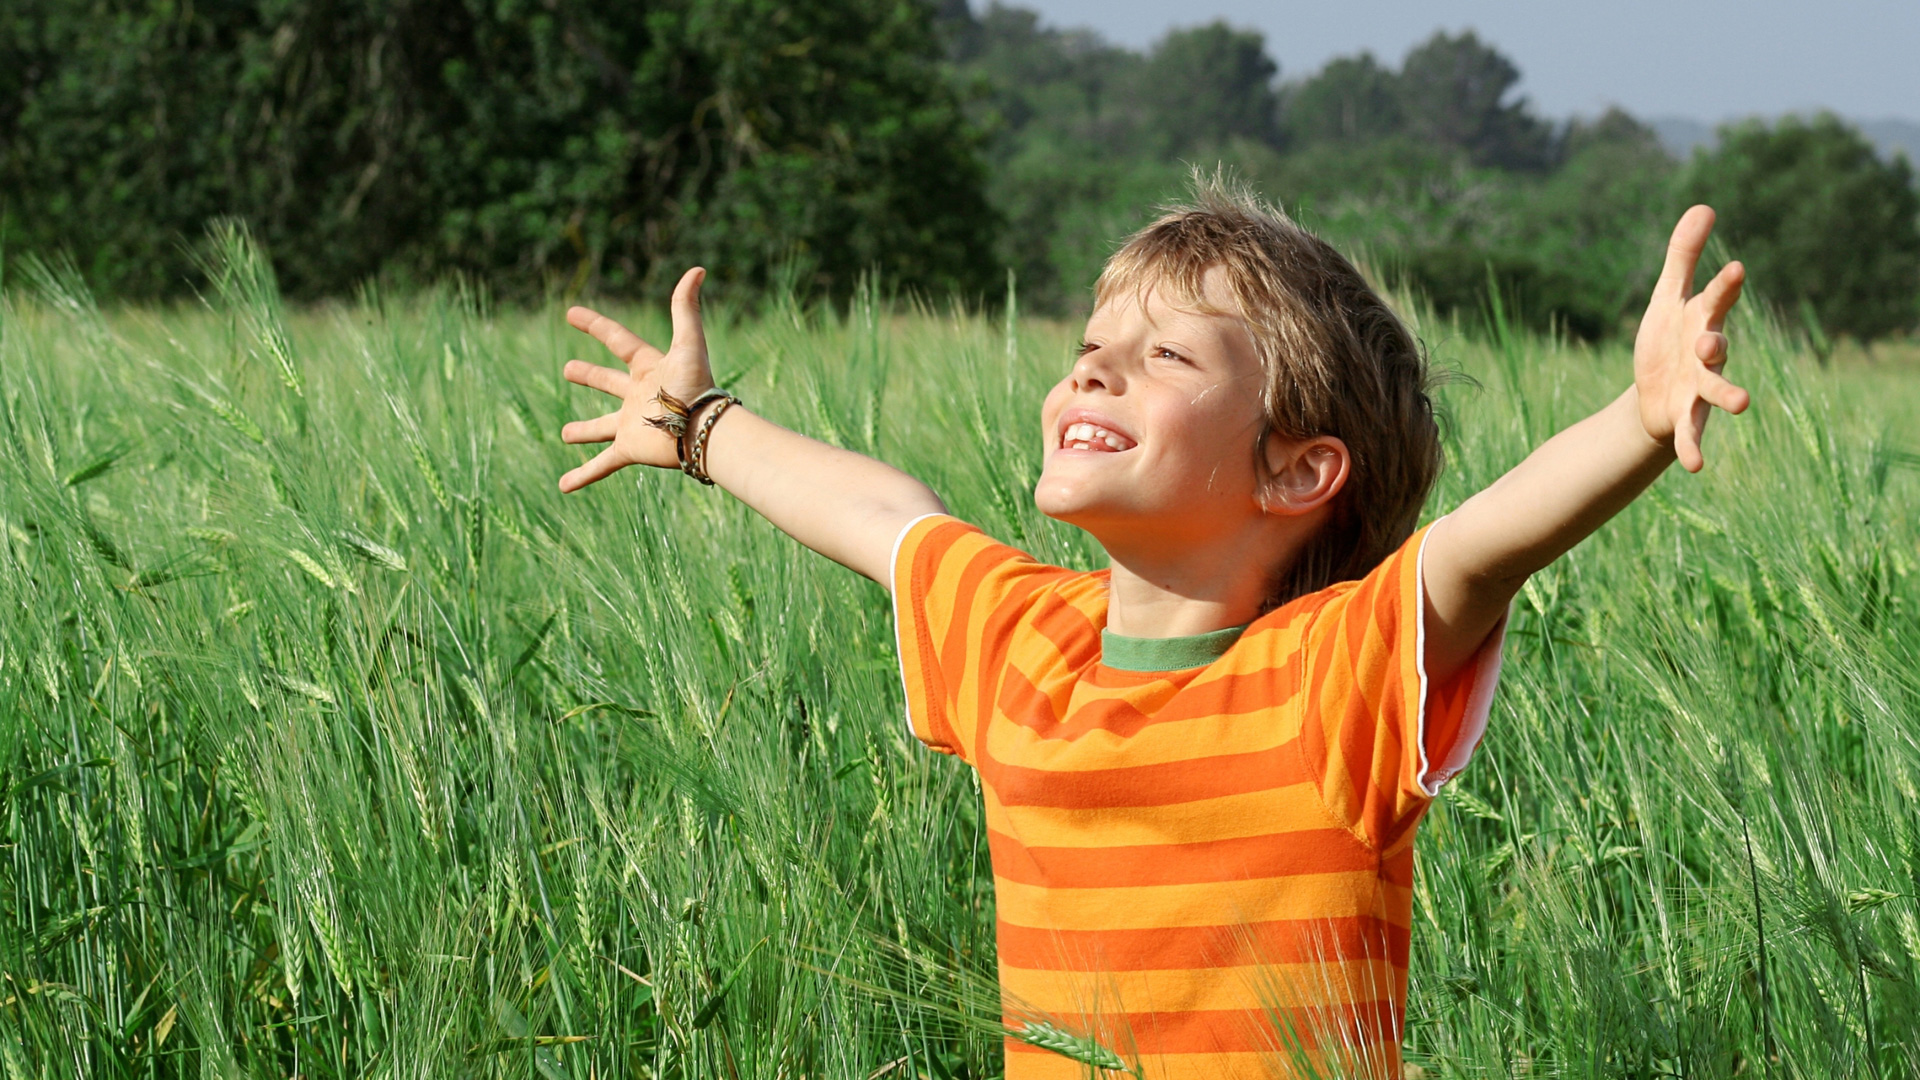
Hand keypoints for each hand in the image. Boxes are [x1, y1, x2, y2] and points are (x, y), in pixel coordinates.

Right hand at [557, 267, 713, 492]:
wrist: (704, 431)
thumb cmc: (698, 387)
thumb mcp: (689, 343)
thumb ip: (687, 307)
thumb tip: (697, 269)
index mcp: (649, 368)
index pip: (618, 340)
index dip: (595, 325)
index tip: (570, 313)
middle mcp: (639, 396)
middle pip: (608, 383)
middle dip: (589, 377)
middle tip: (568, 370)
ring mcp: (632, 424)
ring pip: (602, 427)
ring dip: (584, 432)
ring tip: (565, 435)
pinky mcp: (630, 449)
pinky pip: (602, 466)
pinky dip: (584, 476)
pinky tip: (564, 486)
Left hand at [1633, 206, 1749, 472]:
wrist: (1653, 392)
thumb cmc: (1666, 340)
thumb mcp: (1667, 297)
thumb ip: (1683, 256)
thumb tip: (1704, 206)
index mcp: (1701, 321)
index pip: (1714, 300)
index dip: (1724, 286)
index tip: (1735, 268)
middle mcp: (1706, 355)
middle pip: (1717, 347)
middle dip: (1716, 344)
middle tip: (1711, 341)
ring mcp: (1699, 388)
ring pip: (1717, 391)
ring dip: (1728, 395)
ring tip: (1744, 403)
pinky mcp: (1686, 417)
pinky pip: (1693, 434)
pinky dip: (1694, 449)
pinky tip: (1696, 466)